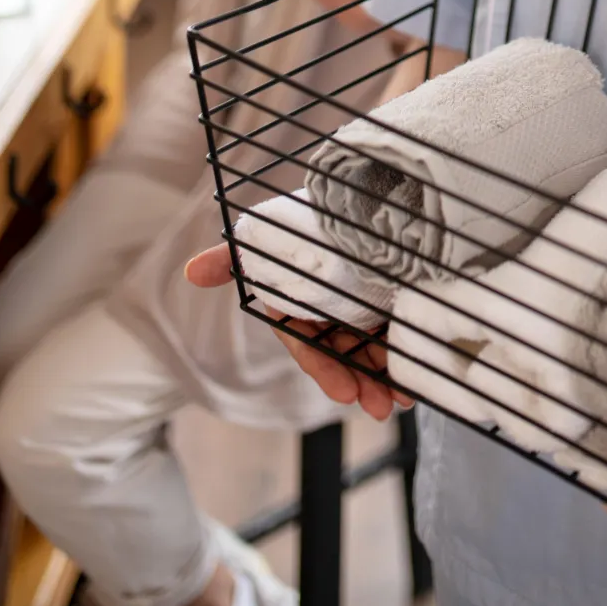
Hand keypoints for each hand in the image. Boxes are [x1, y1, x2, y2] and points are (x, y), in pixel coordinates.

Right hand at [185, 242, 411, 420]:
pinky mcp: (381, 303)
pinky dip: (401, 356)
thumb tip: (191, 272)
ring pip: (368, 351)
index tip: (344, 392)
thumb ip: (231, 260)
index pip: (307, 345)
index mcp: (295, 309)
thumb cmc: (293, 226)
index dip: (324, 369)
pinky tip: (415, 379)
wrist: (338, 198)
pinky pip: (389, 332)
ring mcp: (355, 312)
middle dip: (361, 384)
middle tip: (381, 407)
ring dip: (384, 378)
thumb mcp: (262, 243)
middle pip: (342, 356)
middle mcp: (325, 315)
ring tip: (403, 400)